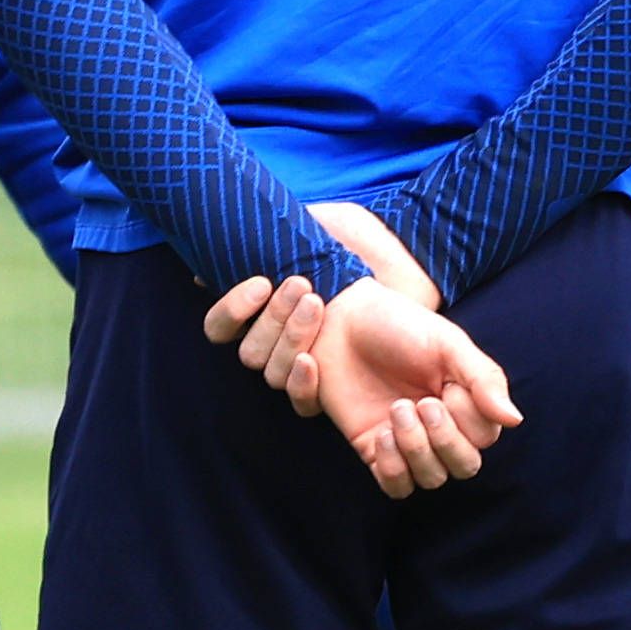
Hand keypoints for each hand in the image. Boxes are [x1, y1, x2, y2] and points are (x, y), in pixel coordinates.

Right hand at [200, 202, 437, 401]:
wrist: (412, 264)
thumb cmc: (362, 244)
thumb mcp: (319, 225)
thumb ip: (272, 235)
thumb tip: (218, 249)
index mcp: (265, 310)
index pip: (221, 326)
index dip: (232, 309)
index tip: (261, 282)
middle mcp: (279, 341)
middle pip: (248, 350)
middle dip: (271, 318)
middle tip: (303, 288)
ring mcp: (304, 365)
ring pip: (270, 372)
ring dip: (288, 339)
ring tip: (318, 305)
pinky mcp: (332, 388)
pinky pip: (300, 403)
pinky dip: (301, 384)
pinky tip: (313, 360)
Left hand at [310, 281, 519, 496]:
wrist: (347, 320)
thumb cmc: (402, 327)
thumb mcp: (449, 344)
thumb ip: (483, 379)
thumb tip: (514, 420)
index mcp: (466, 402)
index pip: (485, 437)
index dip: (468, 419)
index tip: (446, 386)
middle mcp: (441, 428)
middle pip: (463, 466)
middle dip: (445, 439)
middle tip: (422, 403)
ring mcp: (408, 442)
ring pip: (431, 479)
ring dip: (417, 450)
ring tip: (397, 409)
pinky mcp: (374, 450)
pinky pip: (395, 485)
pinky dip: (393, 469)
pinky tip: (382, 434)